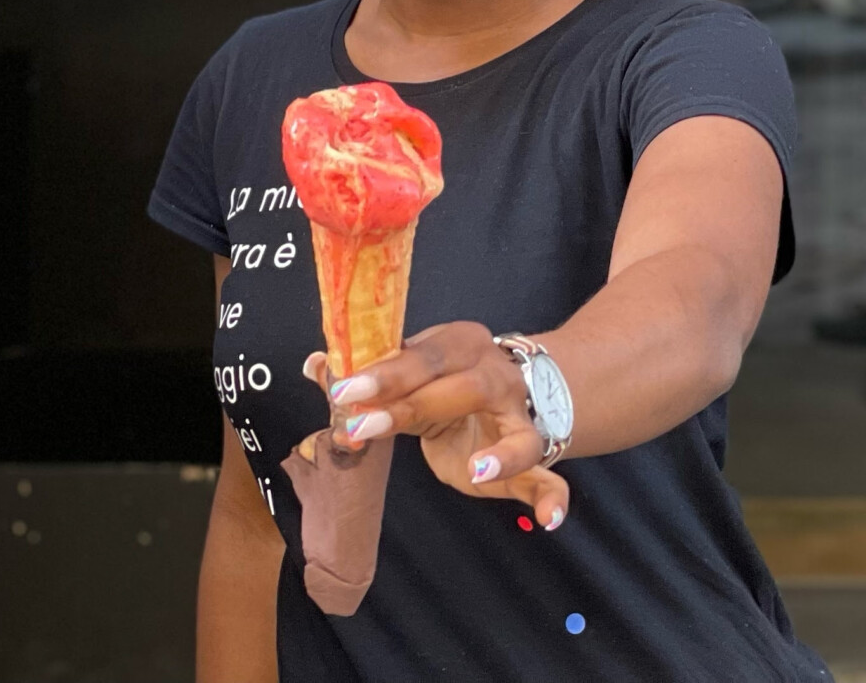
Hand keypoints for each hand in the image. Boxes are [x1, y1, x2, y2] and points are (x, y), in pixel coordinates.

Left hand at [311, 323, 569, 529]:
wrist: (516, 392)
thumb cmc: (447, 385)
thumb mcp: (412, 375)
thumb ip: (370, 376)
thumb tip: (312, 365)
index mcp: (458, 343)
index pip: (420, 353)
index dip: (381, 371)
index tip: (342, 391)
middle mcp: (494, 372)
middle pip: (457, 386)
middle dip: (408, 406)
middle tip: (361, 426)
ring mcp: (520, 412)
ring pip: (516, 430)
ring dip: (498, 454)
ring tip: (476, 473)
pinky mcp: (534, 451)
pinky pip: (549, 475)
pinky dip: (553, 498)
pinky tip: (548, 520)